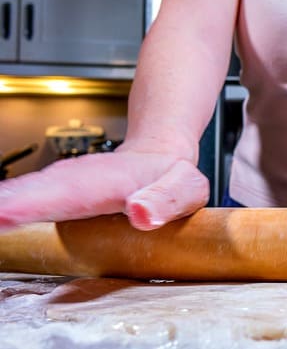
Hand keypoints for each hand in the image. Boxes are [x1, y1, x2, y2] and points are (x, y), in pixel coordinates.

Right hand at [0, 149, 208, 231]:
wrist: (160, 156)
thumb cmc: (172, 176)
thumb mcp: (185, 187)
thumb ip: (166, 199)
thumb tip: (141, 214)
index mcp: (109, 181)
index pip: (70, 195)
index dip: (37, 205)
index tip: (6, 214)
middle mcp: (77, 179)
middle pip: (35, 192)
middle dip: (7, 204)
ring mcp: (62, 183)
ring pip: (25, 193)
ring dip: (4, 204)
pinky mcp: (54, 192)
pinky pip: (25, 198)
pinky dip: (8, 205)